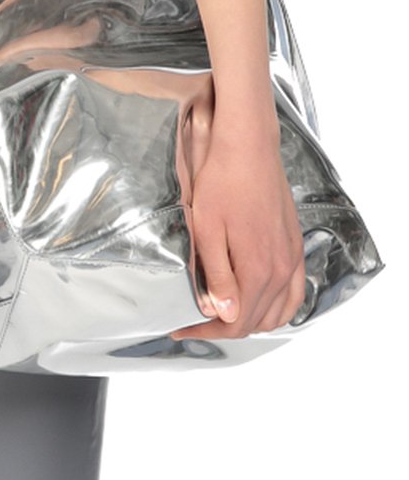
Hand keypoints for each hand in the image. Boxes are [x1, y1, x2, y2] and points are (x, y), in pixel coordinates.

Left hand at [170, 115, 306, 341]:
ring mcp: (292, 257)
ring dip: (252, 321)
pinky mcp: (295, 246)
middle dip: (225, 328)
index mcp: (258, 268)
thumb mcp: (207, 230)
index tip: (184, 328)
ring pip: (278, 312)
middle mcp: (281, 268)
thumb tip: (225, 315)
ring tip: (224, 315)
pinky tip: (260, 302)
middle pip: (256, 320)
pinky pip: (295, 292)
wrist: (248, 147)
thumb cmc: (222, 181)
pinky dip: (279, 307)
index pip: (235, 322)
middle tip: (198, 322)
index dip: (206, 332)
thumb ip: (217, 276)